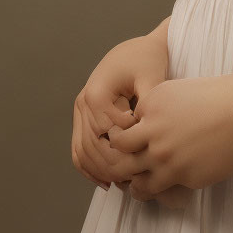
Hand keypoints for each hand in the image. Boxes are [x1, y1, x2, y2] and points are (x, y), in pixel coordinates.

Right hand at [71, 34, 167, 192]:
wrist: (139, 48)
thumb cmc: (149, 60)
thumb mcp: (153, 78)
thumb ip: (150, 104)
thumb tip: (146, 132)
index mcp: (97, 94)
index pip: (108, 138)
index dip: (129, 153)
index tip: (149, 160)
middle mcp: (83, 102)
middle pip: (93, 149)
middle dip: (115, 167)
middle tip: (139, 180)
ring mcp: (79, 110)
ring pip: (83, 152)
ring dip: (102, 171)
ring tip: (126, 183)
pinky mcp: (83, 115)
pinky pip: (79, 148)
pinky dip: (90, 167)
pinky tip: (108, 180)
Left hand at [106, 71, 232, 201]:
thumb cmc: (215, 97)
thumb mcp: (175, 92)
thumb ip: (152, 111)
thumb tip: (136, 131)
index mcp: (150, 106)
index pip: (121, 131)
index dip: (125, 140)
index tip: (132, 145)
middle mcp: (153, 133)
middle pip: (119, 158)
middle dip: (119, 165)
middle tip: (126, 168)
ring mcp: (168, 158)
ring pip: (135, 183)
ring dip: (135, 184)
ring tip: (140, 182)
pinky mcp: (184, 177)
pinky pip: (161, 191)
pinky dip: (160, 191)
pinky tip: (166, 185)